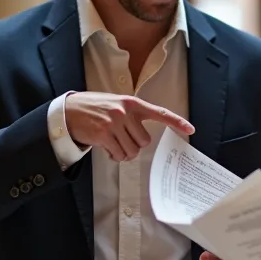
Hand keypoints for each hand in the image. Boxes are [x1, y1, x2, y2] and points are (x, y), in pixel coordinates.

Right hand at [64, 92, 193, 161]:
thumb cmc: (95, 108)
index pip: (159, 113)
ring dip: (124, 152)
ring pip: (132, 150)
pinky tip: (106, 148)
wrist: (69, 110)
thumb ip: (132, 115)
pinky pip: (119, 155)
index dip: (176, 122)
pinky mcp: (104, 135)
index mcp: (132, 103)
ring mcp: (115, 123)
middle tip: (122, 140)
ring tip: (113, 143)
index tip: (191, 129)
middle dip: (134, 144)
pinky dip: (114, 156)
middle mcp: (125, 112)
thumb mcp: (116, 104)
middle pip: (144, 141)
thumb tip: (143, 137)